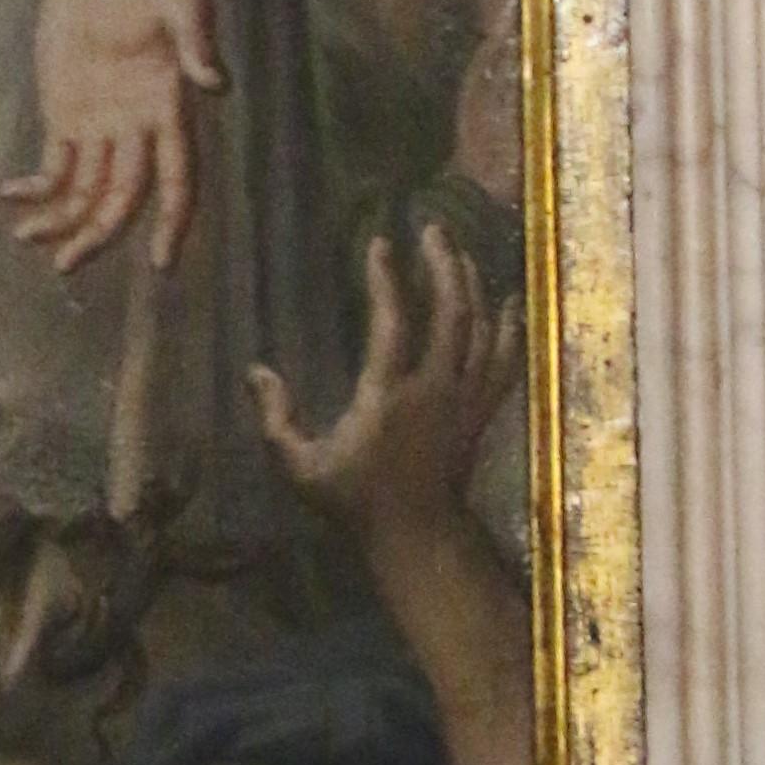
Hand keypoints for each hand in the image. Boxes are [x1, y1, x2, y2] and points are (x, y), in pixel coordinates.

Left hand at [0, 0, 224, 274]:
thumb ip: (197, 39)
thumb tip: (218, 84)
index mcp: (171, 105)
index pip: (180, 179)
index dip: (173, 221)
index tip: (161, 262)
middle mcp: (139, 126)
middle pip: (122, 198)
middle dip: (97, 235)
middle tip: (65, 266)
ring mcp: (101, 123)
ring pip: (86, 191)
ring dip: (61, 221)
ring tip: (26, 239)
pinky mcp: (66, 110)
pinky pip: (55, 165)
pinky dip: (37, 187)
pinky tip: (12, 197)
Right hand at [252, 219, 523, 542]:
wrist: (418, 537)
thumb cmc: (355, 500)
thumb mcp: (301, 468)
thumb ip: (276, 419)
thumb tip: (255, 370)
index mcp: (388, 396)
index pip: (392, 323)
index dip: (386, 279)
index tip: (380, 242)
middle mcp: (434, 389)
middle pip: (451, 313)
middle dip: (444, 265)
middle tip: (433, 227)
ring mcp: (465, 399)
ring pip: (481, 330)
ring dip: (473, 285)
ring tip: (460, 251)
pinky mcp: (482, 411)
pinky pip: (504, 361)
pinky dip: (509, 327)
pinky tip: (508, 300)